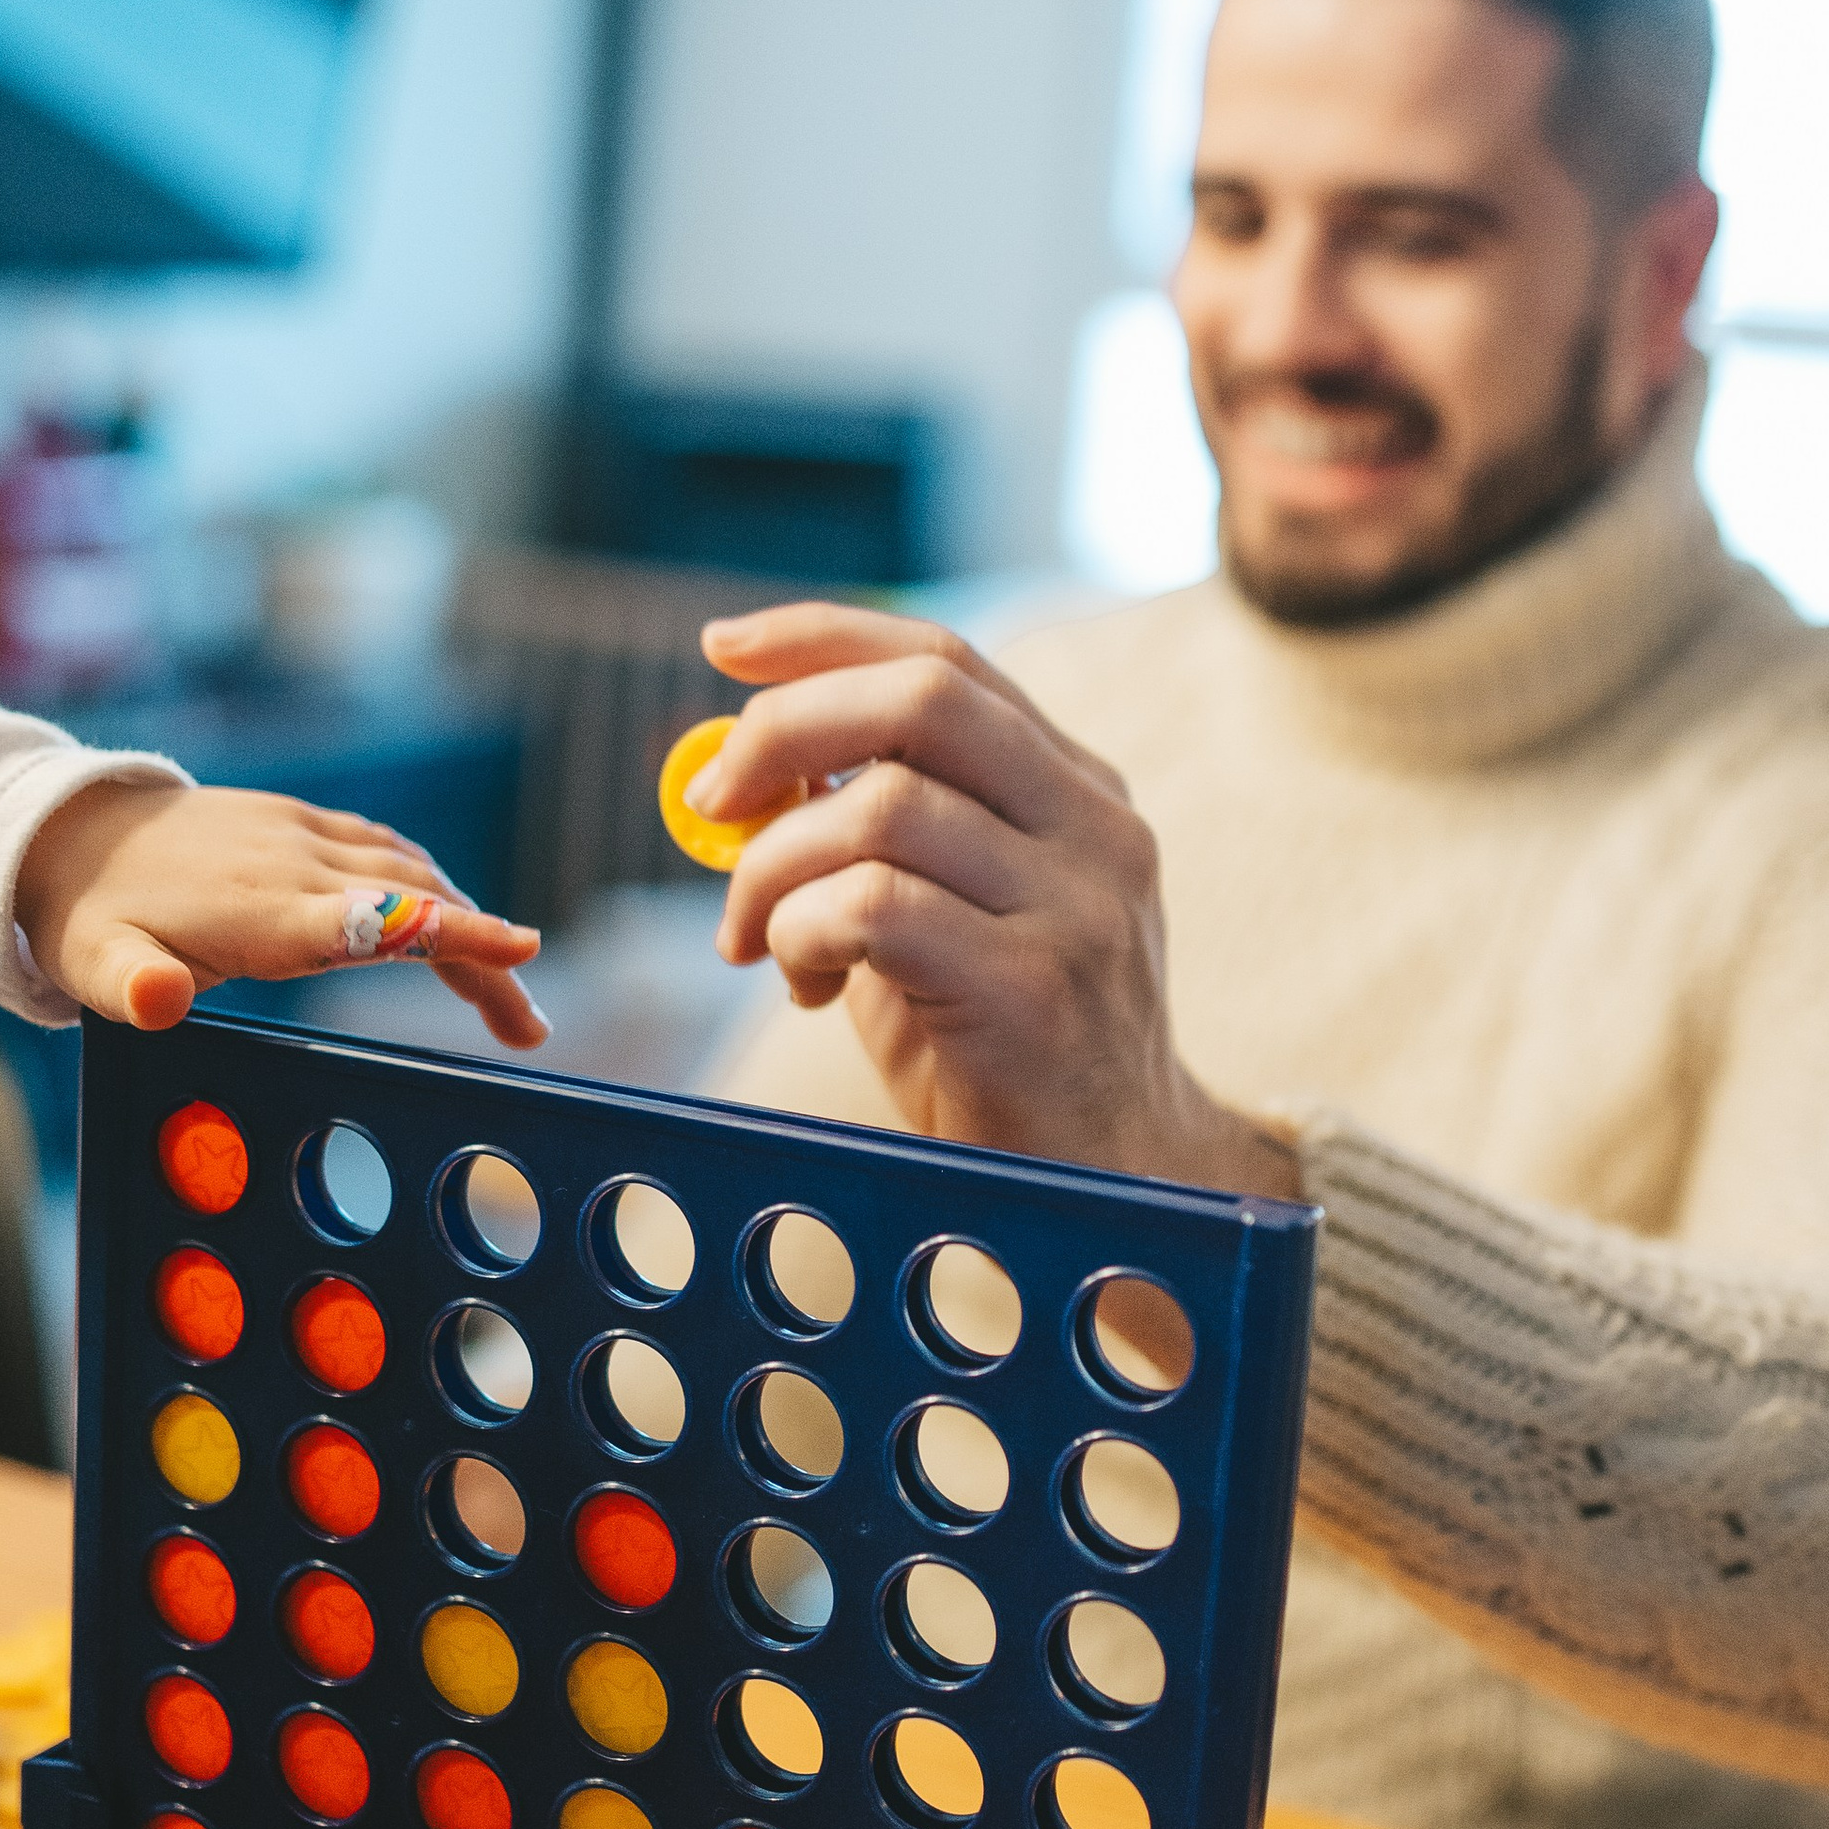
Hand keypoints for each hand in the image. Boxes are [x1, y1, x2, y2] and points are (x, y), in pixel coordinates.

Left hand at [16, 780, 548, 1045]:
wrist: (64, 828)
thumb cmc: (87, 915)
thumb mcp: (92, 966)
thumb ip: (131, 989)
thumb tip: (158, 1004)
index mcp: (257, 908)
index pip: (367, 921)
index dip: (443, 935)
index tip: (516, 947)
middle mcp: (292, 862)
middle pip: (414, 902)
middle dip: (483, 956)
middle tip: (528, 1029)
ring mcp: (301, 833)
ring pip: (412, 872)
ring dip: (469, 926)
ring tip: (509, 992)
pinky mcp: (300, 821)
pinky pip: (386, 849)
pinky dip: (434, 887)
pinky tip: (454, 915)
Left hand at [695, 603, 1293, 1191]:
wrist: (1116, 1193)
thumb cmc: (1003, 1057)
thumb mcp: (943, 920)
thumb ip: (875, 838)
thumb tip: (749, 769)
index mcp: (1079, 792)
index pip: (946, 661)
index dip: (823, 636)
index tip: (723, 647)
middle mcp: (1095, 830)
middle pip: (921, 698)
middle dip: (784, 729)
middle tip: (712, 804)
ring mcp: (1076, 908)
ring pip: (882, 806)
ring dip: (772, 865)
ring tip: (755, 941)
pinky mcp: (1033, 991)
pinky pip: (874, 906)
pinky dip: (800, 928)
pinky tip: (797, 982)